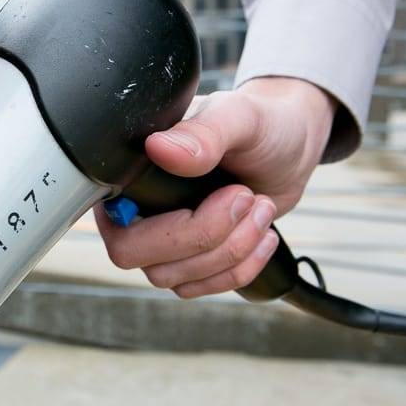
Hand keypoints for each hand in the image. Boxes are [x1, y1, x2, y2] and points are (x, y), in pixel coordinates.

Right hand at [94, 77, 336, 298]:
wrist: (289, 148)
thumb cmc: (259, 125)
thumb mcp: (236, 118)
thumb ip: (200, 134)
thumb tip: (158, 148)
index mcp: (128, 174)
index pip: (116, 221)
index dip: (166, 222)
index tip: (224, 193)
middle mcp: (132, 211)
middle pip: (137, 256)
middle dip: (205, 237)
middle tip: (245, 198)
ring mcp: (158, 242)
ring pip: (172, 277)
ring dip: (229, 250)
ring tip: (261, 207)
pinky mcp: (187, 262)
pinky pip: (201, 287)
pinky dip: (240, 267)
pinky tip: (263, 235)